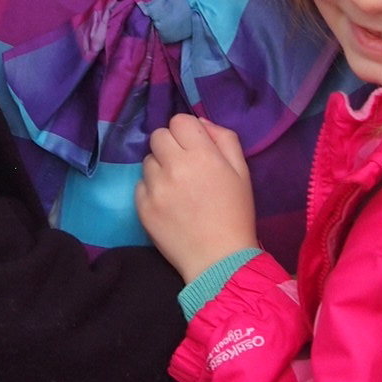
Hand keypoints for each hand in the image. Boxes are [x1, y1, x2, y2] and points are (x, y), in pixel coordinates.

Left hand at [135, 115, 258, 282]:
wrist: (219, 260)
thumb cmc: (235, 214)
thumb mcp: (242, 171)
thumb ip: (224, 139)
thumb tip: (200, 122)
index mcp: (202, 155)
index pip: (178, 121)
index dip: (186, 131)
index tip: (194, 147)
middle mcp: (175, 166)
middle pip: (158, 136)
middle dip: (170, 146)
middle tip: (184, 166)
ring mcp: (155, 188)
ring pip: (147, 160)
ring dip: (160, 167)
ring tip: (177, 188)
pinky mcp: (142, 207)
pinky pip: (139, 185)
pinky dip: (151, 190)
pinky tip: (168, 204)